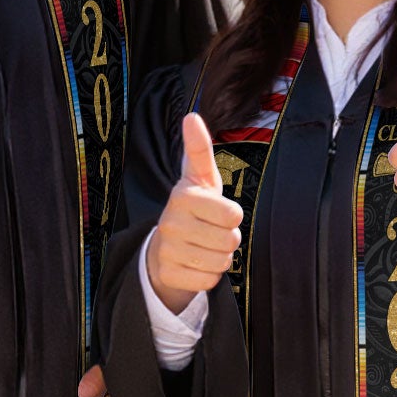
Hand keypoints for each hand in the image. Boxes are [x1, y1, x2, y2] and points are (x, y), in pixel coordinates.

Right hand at [145, 113, 242, 313]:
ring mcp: (167, 250)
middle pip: (230, 240)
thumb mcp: (199, 178)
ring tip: (204, 247)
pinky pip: (209, 281)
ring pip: (221, 262)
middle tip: (211, 232)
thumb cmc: (193, 208)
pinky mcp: (169, 274)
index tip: (217, 211)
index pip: (233, 214)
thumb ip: (199, 149)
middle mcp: (171, 222)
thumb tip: (191, 116)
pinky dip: (209, 275)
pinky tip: (195, 264)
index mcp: (182, 196)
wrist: (163, 248)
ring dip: (220, 257)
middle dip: (228, 239)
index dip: (232, 216)